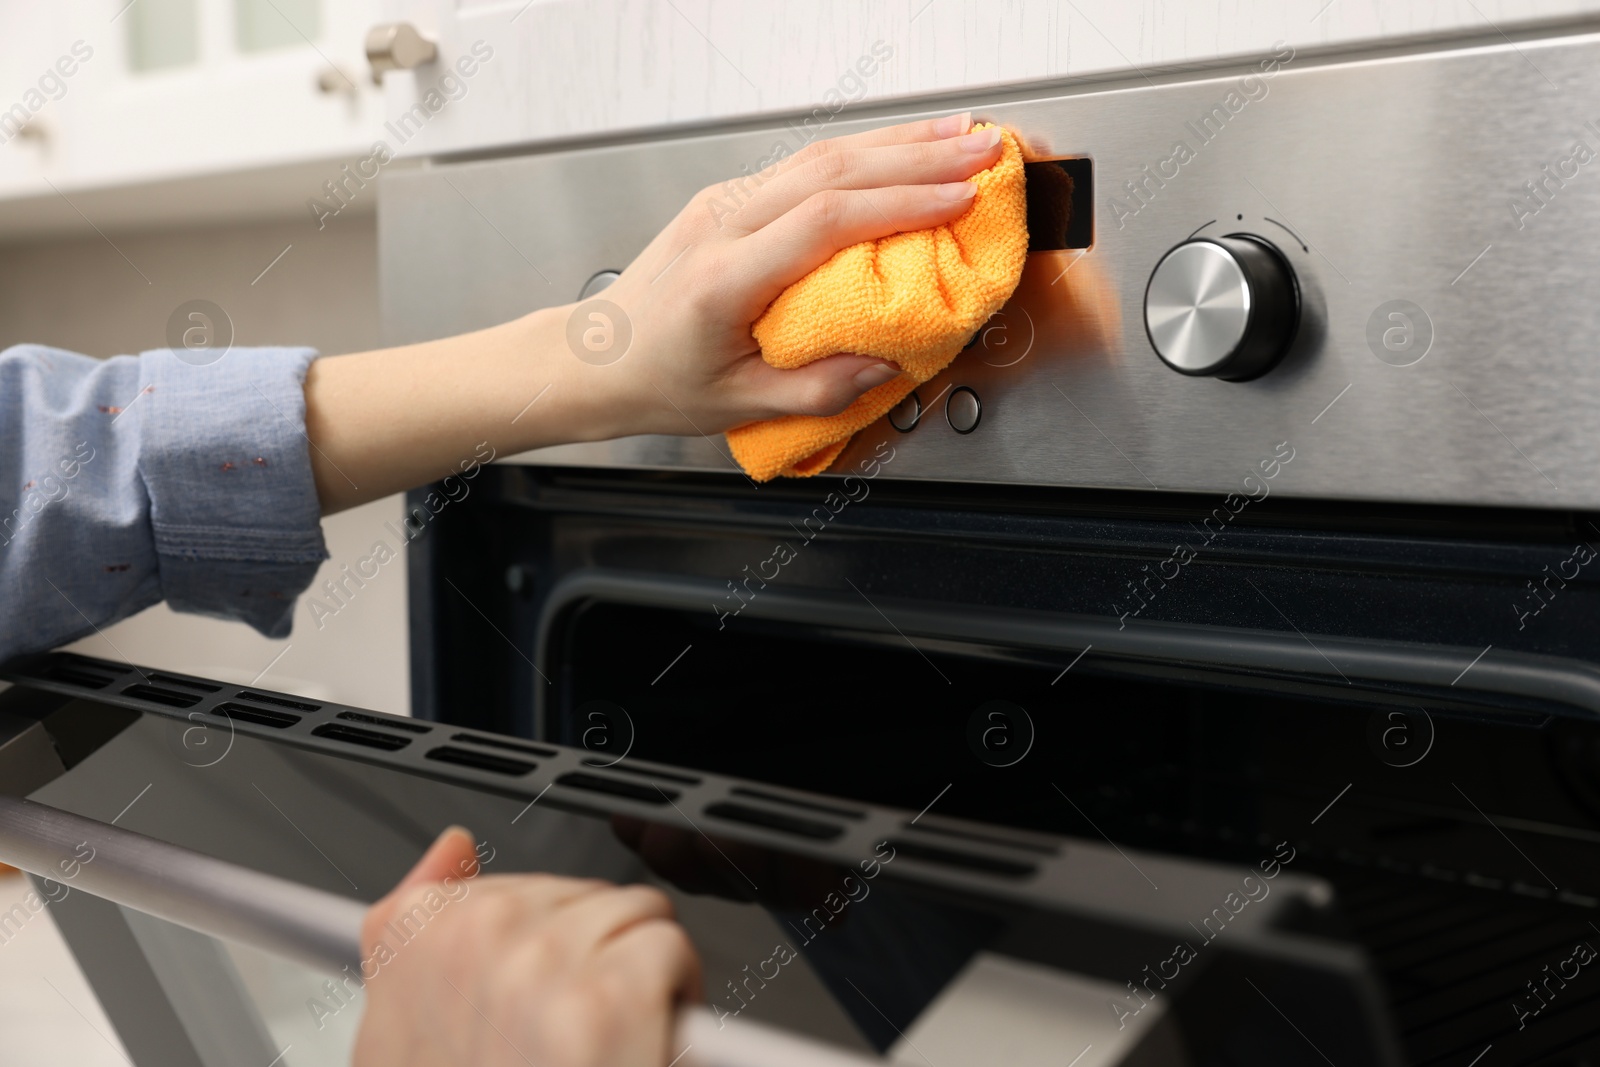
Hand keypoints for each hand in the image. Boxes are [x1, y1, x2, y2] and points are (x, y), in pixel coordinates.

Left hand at [304, 113, 1000, 511]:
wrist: (593, 358)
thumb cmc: (656, 382)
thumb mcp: (739, 407)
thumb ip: (818, 391)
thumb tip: (886, 361)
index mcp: (723, 277)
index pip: (823, 221)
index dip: (899, 204)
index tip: (959, 198)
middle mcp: (721, 225)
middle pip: (830, 171)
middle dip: (917, 157)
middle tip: (983, 151)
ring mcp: (724, 204)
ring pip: (819, 156)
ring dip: (896, 143)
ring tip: (961, 138)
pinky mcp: (731, 200)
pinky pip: (804, 167)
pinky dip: (863, 155)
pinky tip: (902, 153)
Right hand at [353, 828, 701, 1066]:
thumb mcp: (397, 1036)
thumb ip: (414, 929)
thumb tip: (451, 849)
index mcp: (419, 937)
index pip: (507, 881)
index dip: (539, 942)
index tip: (537, 991)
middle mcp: (480, 936)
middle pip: (583, 895)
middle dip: (595, 954)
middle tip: (573, 1035)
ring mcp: (545, 963)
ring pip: (635, 914)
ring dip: (637, 971)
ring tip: (604, 1042)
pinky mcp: (612, 995)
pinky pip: (669, 947)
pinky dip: (677, 995)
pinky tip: (640, 1043)